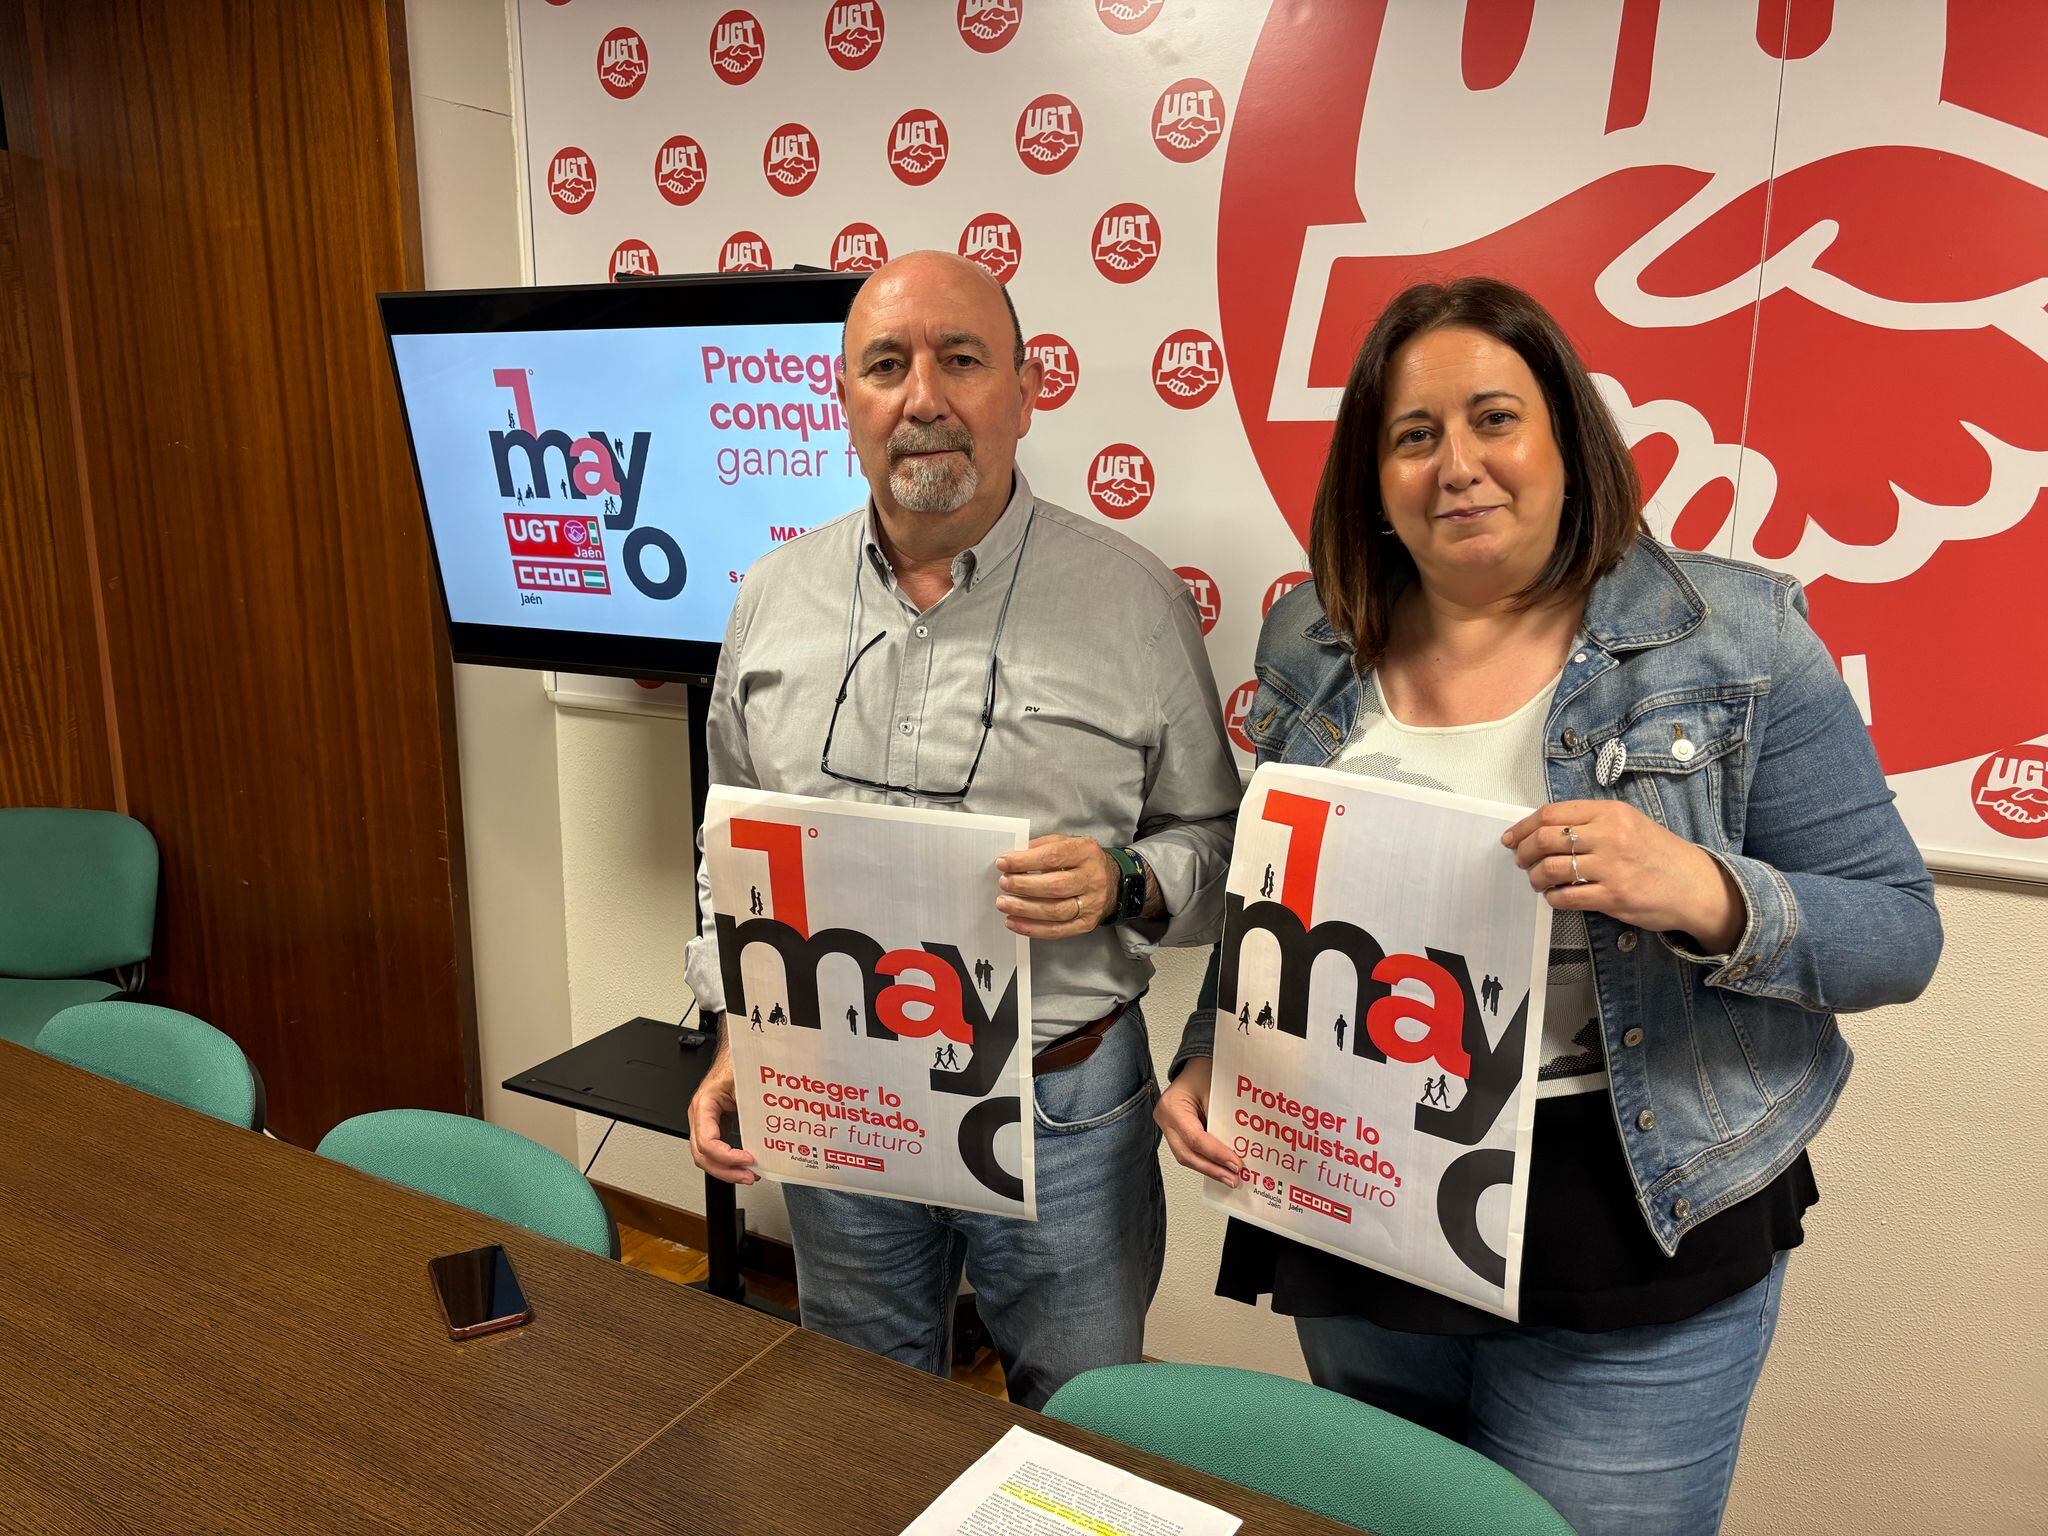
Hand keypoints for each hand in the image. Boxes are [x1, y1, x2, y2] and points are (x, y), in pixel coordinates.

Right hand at [688, 1039, 758, 1184]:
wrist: (735, 1049)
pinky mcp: (716, 1124)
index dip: (727, 1156)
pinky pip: (716, 1149)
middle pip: (702, 1156)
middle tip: (749, 1175)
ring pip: (706, 1157)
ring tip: (748, 1174)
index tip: (748, 1159)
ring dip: (727, 1170)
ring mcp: (706, 1122)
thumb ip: (756, 1103)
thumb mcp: (746, 1081)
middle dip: (726, 1171)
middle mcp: (700, 1116)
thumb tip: (776, 1125)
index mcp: (704, 1104)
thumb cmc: (736, 1060)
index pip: (707, 1142)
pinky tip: (746, 1163)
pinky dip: (729, 1161)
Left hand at [994, 835, 1115, 937]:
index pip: (1053, 856)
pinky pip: (1058, 930)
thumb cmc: (1081, 861)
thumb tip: (1012, 858)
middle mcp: (1092, 879)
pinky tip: (1014, 922)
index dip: (1025, 861)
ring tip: (1004, 903)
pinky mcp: (1086, 924)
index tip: (1003, 863)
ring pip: (1056, 911)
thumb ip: (1041, 847)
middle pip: (1055, 886)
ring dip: (1025, 909)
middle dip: (1024, 886)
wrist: (1112, 882)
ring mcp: (1091, 904)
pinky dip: (1033, 928)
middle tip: (1004, 883)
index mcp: (1085, 853)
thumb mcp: (1066, 843)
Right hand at [1154, 1057, 1242, 1187]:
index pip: (1195, 1138)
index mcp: (1171, 1106)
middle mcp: (1164, 1119)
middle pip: (1186, 1154)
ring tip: (1230, 1177)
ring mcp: (1167, 1127)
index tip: (1236, 1164)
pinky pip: (1189, 1151)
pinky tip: (1221, 1168)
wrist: (1197, 1065)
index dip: (1216, 1154)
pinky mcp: (1175, 1132)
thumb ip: (1223, 1120)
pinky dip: (1206, 1161)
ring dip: (1210, 1168)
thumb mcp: (1216, 1091)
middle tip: (1234, 1178)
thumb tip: (1238, 1150)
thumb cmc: (1204, 1071)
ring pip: (1186, 1157)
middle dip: (1212, 1169)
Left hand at [1502, 800, 1744, 952]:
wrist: (1695, 885)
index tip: (1511, 838)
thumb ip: (1591, 821)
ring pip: (1551, 869)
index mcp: (1610, 812)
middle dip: (1523, 852)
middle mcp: (1610, 836)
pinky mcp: (1614, 897)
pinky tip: (1556, 896)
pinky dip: (1553, 898)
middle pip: (1545, 839)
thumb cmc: (1658, 853)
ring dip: (1535, 877)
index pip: (1551, 814)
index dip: (1523, 827)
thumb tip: (1543, 829)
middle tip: (1520, 861)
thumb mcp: (1629, 823)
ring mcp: (1612, 867)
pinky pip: (1567, 897)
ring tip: (1537, 881)